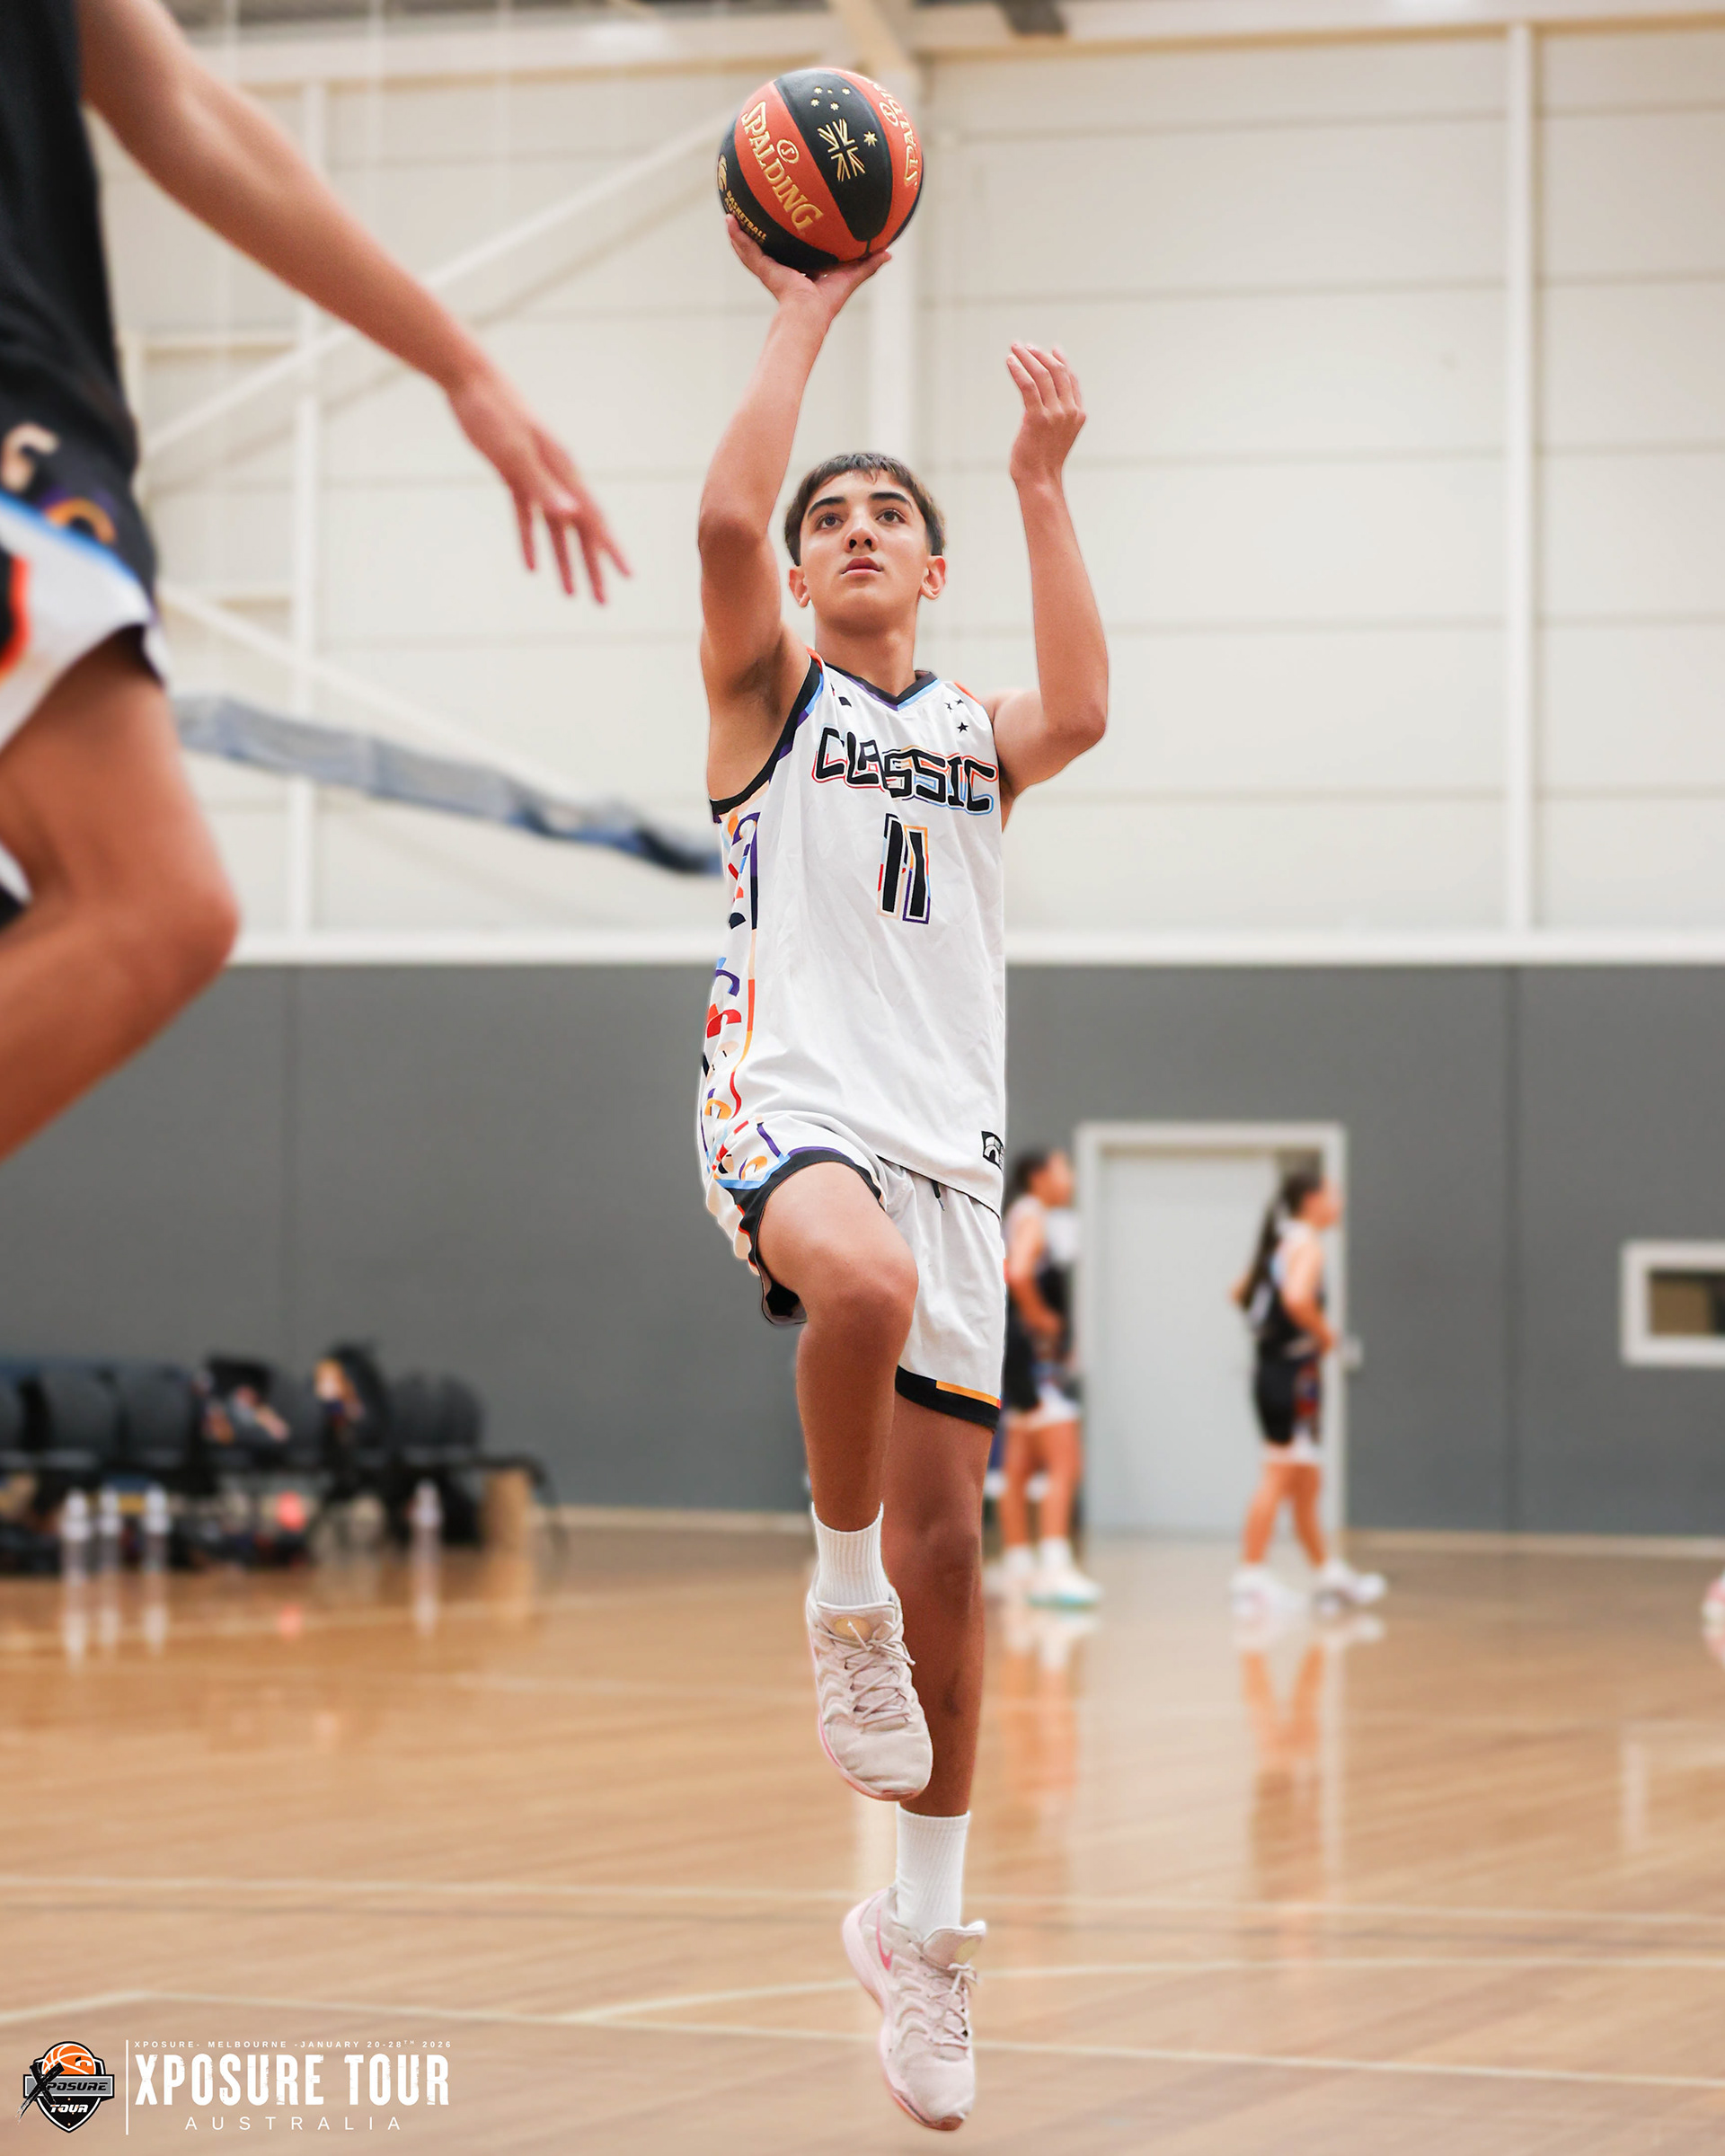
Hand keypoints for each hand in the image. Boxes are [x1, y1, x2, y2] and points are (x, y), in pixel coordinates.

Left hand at [445, 363, 630, 600]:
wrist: (470, 380)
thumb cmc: (493, 413)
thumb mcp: (515, 452)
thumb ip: (543, 486)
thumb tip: (572, 515)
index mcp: (563, 472)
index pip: (593, 519)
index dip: (610, 550)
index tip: (627, 576)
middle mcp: (557, 477)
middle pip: (580, 531)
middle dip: (591, 568)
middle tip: (601, 602)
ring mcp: (537, 476)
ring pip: (556, 529)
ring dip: (563, 562)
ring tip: (569, 595)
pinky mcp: (515, 475)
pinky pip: (528, 516)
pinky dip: (530, 541)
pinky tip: (530, 567)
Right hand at [725, 216, 887, 324]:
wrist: (807, 316)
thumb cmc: (827, 304)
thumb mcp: (850, 277)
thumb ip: (867, 265)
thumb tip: (889, 252)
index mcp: (802, 274)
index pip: (797, 253)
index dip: (796, 239)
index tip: (794, 222)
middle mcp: (783, 270)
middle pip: (771, 247)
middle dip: (764, 232)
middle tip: (757, 212)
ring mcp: (770, 271)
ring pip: (753, 248)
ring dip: (742, 232)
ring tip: (732, 214)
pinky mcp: (762, 270)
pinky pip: (747, 250)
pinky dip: (736, 236)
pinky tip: (728, 219)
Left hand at [1006, 342, 1085, 492]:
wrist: (1040, 482)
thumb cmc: (1044, 462)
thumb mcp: (1056, 435)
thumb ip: (1055, 415)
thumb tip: (1038, 398)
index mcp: (1078, 414)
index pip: (1071, 379)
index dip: (1061, 361)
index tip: (1050, 349)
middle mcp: (1069, 411)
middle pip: (1057, 371)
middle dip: (1041, 354)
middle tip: (1026, 345)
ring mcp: (1055, 414)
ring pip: (1042, 375)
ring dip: (1027, 357)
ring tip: (1015, 347)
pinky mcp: (1036, 418)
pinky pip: (1027, 386)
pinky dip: (1018, 370)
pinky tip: (1010, 361)